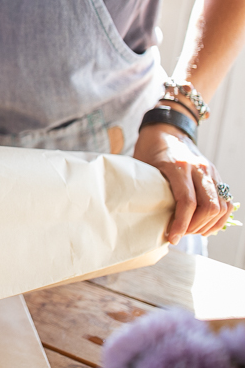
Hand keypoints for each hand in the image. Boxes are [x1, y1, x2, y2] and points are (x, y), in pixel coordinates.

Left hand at [133, 123, 234, 244]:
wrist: (167, 129)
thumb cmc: (149, 149)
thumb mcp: (143, 166)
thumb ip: (147, 188)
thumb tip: (140, 216)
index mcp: (179, 166)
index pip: (187, 202)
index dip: (181, 224)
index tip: (172, 237)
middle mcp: (199, 169)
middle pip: (209, 207)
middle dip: (195, 227)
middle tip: (180, 234)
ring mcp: (211, 171)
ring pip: (221, 206)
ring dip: (208, 225)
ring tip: (191, 232)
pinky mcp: (216, 175)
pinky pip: (226, 201)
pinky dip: (219, 218)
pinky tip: (205, 226)